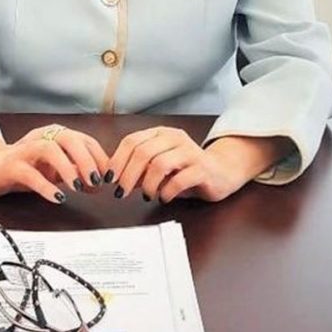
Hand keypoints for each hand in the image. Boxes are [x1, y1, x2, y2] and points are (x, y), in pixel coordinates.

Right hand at [0, 125, 110, 203]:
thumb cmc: (25, 166)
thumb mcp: (55, 170)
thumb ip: (76, 174)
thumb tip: (99, 184)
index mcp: (56, 135)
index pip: (85, 140)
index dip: (99, 158)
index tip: (108, 177)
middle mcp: (42, 137)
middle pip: (69, 139)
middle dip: (87, 159)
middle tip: (97, 181)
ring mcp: (26, 150)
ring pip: (49, 150)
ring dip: (67, 168)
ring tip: (78, 187)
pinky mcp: (11, 165)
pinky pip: (30, 174)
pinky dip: (45, 186)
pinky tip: (57, 198)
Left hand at [108, 127, 289, 202]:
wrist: (222, 172)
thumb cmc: (186, 169)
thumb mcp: (159, 165)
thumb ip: (138, 168)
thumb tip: (113, 176)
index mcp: (161, 133)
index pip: (132, 141)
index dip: (117, 160)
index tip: (109, 178)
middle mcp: (175, 138)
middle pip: (143, 152)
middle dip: (128, 175)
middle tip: (122, 192)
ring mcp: (190, 152)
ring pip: (159, 164)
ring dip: (148, 184)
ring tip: (147, 196)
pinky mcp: (203, 169)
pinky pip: (179, 180)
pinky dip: (166, 191)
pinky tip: (164, 197)